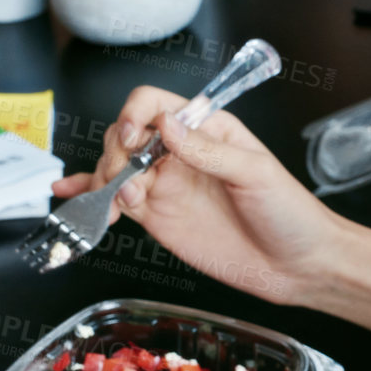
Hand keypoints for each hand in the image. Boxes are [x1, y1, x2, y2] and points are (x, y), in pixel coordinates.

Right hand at [53, 88, 343, 306]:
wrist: (298, 266)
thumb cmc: (290, 213)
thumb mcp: (256, 174)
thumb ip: (208, 151)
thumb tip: (168, 125)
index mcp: (208, 129)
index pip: (155, 105)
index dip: (135, 116)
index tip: (133, 140)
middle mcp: (182, 153)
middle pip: (126, 134)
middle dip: (115, 154)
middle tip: (126, 182)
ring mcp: (167, 185)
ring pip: (116, 167)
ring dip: (103, 179)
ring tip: (114, 201)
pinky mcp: (158, 217)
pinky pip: (117, 200)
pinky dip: (92, 197)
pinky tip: (72, 197)